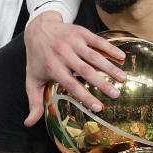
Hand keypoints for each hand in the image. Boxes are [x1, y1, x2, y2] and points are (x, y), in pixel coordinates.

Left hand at [22, 12, 125, 126]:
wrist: (38, 28)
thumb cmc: (37, 58)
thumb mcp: (32, 80)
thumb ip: (33, 102)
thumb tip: (29, 123)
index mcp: (53, 68)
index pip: (72, 85)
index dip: (85, 97)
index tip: (99, 107)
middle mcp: (63, 55)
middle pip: (86, 71)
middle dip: (102, 83)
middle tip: (116, 95)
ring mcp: (73, 42)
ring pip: (94, 56)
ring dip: (110, 67)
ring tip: (123, 78)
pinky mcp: (80, 32)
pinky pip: (97, 41)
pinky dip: (110, 48)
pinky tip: (121, 57)